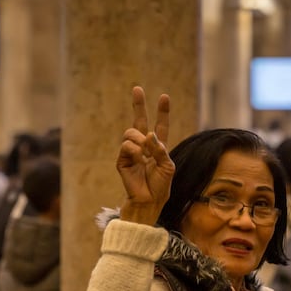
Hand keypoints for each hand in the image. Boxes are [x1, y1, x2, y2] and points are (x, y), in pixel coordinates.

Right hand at [117, 86, 174, 224]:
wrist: (149, 201)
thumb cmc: (161, 186)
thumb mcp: (168, 166)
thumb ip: (160, 149)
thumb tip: (148, 134)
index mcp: (158, 147)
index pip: (160, 126)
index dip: (162, 112)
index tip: (164, 97)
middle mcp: (143, 147)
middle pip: (139, 121)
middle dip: (138, 105)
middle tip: (136, 88)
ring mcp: (131, 152)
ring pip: (131, 132)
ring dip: (141, 141)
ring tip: (146, 154)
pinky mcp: (122, 160)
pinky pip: (126, 146)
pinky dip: (136, 151)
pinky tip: (140, 159)